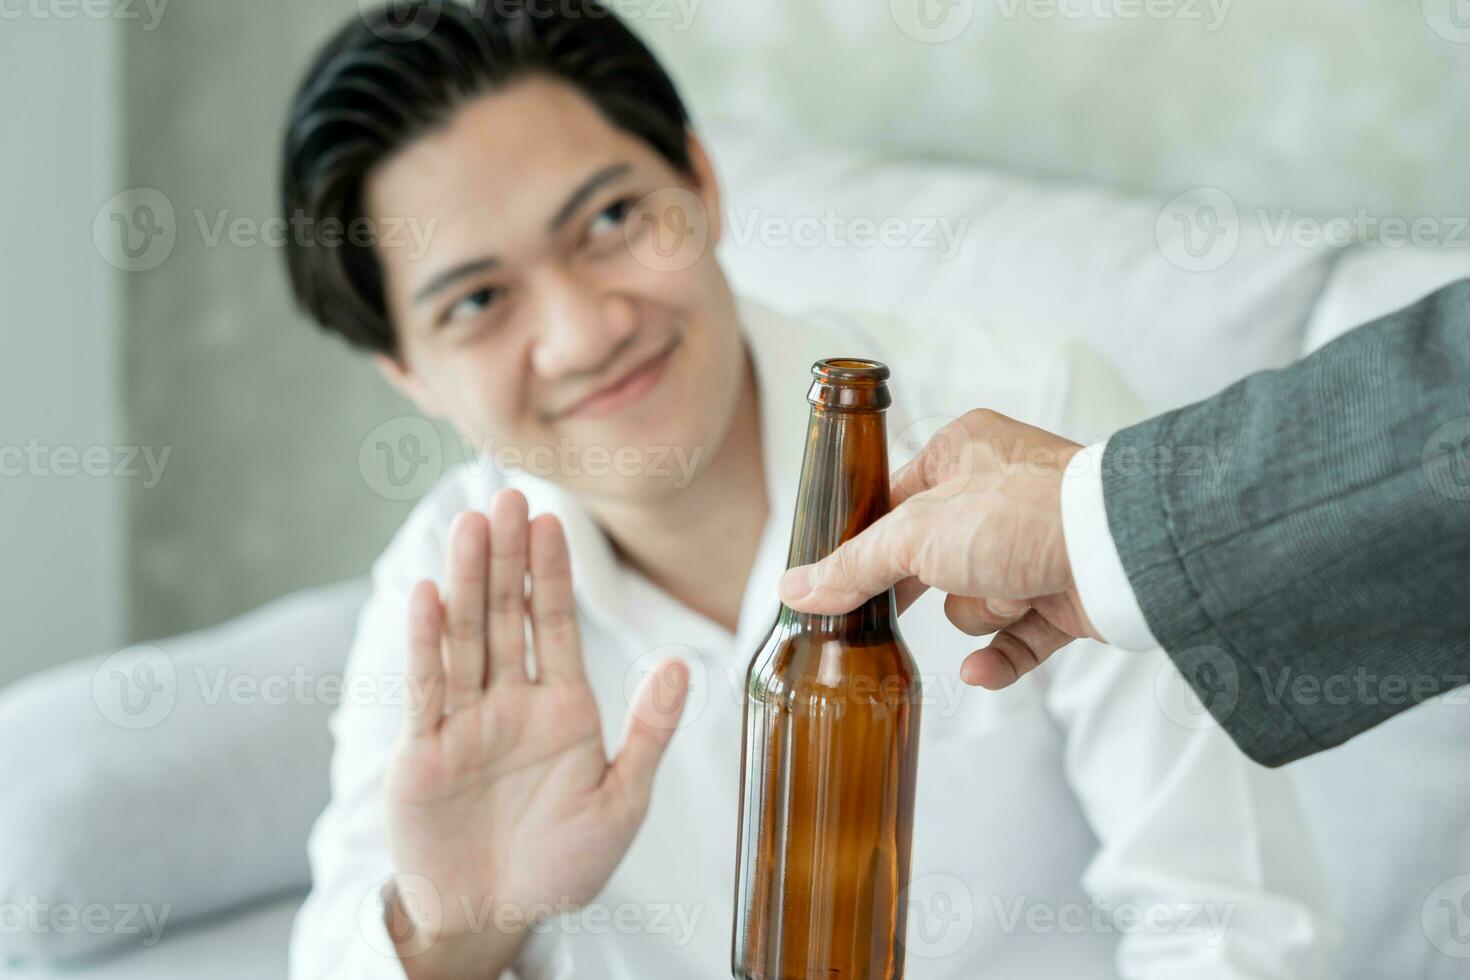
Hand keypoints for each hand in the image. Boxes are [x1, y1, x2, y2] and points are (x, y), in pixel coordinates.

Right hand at [384, 488, 688, 977]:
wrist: (494, 917)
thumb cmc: (562, 864)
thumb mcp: (622, 799)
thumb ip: (649, 731)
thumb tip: (682, 662)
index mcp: (562, 706)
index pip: (557, 624)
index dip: (553, 572)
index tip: (553, 518)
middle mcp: (510, 701)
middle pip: (506, 615)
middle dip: (507, 557)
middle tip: (505, 498)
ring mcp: (464, 720)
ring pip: (466, 638)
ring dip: (467, 582)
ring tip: (471, 526)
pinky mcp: (423, 749)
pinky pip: (427, 688)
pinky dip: (426, 642)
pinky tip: (427, 595)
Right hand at [778, 410, 1100, 689]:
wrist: (1117, 552)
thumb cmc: (1023, 513)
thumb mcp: (914, 535)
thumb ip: (852, 567)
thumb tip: (795, 589)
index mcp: (962, 453)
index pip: (895, 502)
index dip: (873, 545)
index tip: (848, 580)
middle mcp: (999, 493)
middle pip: (930, 559)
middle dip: (931, 586)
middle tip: (903, 605)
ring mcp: (1034, 546)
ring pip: (971, 601)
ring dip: (982, 611)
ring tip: (1012, 593)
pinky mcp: (1063, 595)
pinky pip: (1015, 640)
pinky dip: (1002, 656)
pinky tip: (983, 671)